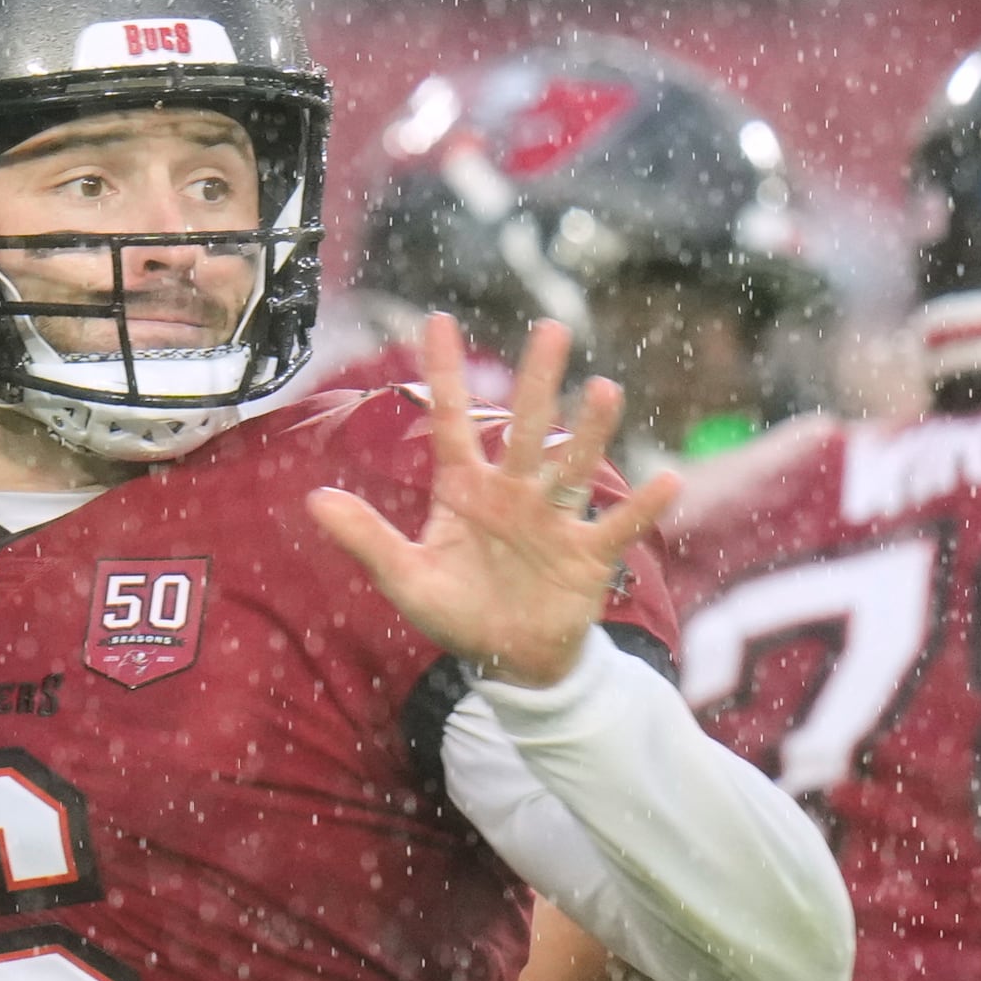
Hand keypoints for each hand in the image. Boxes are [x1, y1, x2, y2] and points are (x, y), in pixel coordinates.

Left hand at [308, 314, 679, 687]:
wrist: (510, 661)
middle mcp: (514, 492)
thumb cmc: (457, 612)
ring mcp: (553, 519)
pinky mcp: (587, 554)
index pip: (451, 422)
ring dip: (589, 432)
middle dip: (538, 382)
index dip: (443, 373)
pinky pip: (616, 526)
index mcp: (465, 490)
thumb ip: (365, 538)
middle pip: (527, 429)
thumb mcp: (405, 579)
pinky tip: (667, 480)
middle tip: (551, 328)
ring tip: (603, 391)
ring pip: (573, 466)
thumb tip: (314, 500)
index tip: (437, 319)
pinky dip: (641, 507)